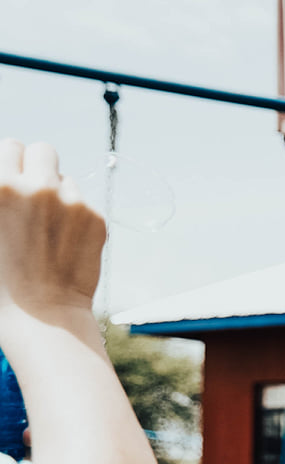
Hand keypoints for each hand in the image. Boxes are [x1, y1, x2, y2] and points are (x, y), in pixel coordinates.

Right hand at [0, 140, 104, 317]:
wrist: (41, 317)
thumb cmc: (0, 282)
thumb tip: (8, 180)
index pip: (10, 146)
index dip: (10, 165)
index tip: (11, 180)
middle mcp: (34, 187)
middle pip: (41, 150)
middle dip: (35, 167)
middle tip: (32, 193)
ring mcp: (69, 201)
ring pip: (64, 179)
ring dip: (57, 194)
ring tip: (45, 228)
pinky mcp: (95, 217)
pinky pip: (83, 204)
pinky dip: (75, 217)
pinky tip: (63, 244)